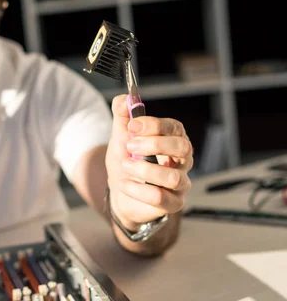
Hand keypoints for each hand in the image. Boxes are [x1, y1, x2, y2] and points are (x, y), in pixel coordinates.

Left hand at [105, 95, 193, 229]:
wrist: (120, 192)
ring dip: (143, 170)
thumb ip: (122, 116)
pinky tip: (124, 184)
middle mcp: (182, 160)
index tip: (132, 126)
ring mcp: (180, 183)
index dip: (154, 125)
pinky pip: (160, 197)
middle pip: (183, 148)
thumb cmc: (127, 161)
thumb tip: (123, 99)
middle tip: (130, 146)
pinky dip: (138, 189)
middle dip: (154, 144)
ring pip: (172, 176)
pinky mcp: (173, 203)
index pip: (174, 128)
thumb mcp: (121, 137)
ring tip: (125, 166)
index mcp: (173, 139)